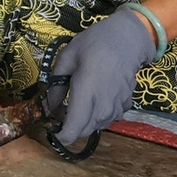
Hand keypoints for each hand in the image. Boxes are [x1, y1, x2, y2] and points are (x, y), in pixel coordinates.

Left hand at [50, 9, 160, 144]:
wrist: (128, 39)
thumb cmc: (94, 44)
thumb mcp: (66, 58)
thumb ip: (55, 85)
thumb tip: (48, 107)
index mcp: (86, 93)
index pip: (74, 129)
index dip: (61, 136)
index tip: (52, 130)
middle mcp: (103, 105)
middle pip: (83, 131)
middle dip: (69, 127)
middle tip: (61, 110)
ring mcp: (117, 107)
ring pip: (96, 127)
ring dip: (84, 122)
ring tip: (76, 104)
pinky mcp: (126, 105)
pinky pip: (108, 119)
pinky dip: (98, 116)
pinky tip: (94, 101)